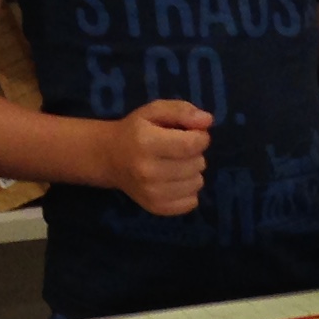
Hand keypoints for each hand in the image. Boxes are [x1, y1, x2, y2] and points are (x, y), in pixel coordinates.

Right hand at [97, 98, 212, 216]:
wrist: (110, 158)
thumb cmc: (136, 131)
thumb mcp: (154, 111)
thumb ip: (182, 111)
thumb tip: (208, 121)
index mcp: (146, 142)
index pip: (191, 145)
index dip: (201, 137)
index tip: (194, 134)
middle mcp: (148, 171)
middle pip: (197, 164)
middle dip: (195, 154)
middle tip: (178, 150)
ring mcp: (152, 193)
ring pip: (198, 183)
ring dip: (193, 172)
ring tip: (176, 164)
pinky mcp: (157, 208)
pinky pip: (192, 202)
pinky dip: (189, 190)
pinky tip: (175, 181)